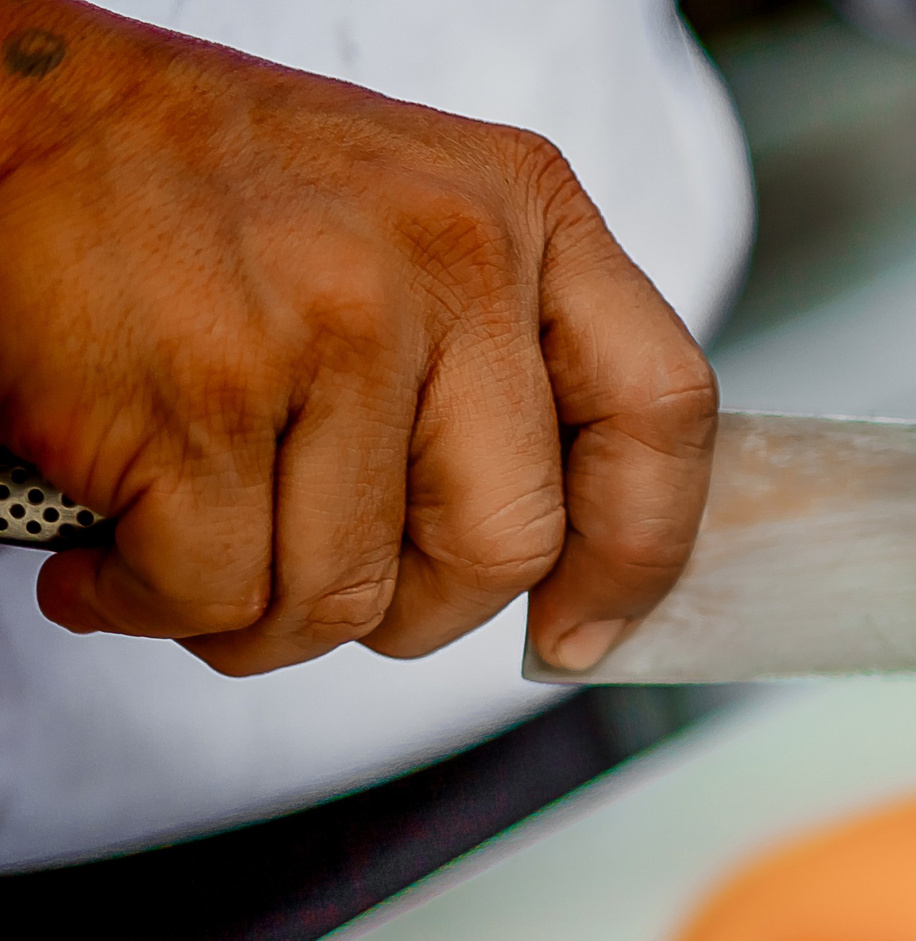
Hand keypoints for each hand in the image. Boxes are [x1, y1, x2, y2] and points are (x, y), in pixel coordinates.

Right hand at [0, 3, 716, 673]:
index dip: (638, 550)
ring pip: (351, 594)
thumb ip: (500, 358)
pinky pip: (220, 592)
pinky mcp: (205, 398)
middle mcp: (447, 260)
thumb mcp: (408, 223)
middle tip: (323, 583)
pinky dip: (149, 603)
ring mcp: (331, 328)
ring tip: (189, 548)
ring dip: (257, 615)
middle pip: (505, 545)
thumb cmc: (198, 192)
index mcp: (522, 212)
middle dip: (411, 611)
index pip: (661, 411)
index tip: (585, 627)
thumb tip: (566, 552)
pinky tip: (110, 552)